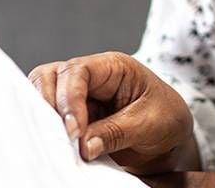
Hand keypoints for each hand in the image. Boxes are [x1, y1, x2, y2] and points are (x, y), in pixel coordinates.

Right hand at [28, 51, 200, 173]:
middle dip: (48, 106)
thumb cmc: (166, 119)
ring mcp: (78, 97)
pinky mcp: (73, 117)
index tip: (74, 131)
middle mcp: (90, 77)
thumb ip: (116, 132)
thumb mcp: (149, 124)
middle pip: (50, 77)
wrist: (171, 138)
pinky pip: (49, 119)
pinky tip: (54, 146)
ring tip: (55, 143)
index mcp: (112, 67)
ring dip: (44, 118)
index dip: (70, 99)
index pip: (78, 71)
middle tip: (60, 138)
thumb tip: (84, 145)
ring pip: (43, 95)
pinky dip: (46, 130)